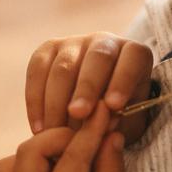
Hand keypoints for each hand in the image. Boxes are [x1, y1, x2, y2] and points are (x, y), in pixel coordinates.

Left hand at [0, 104, 133, 171]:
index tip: (109, 110)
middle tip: (88, 136)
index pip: (70, 156)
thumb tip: (111, 134)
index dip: (93, 130)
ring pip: (10, 164)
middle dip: (58, 137)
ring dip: (37, 153)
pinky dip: (25, 170)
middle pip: (29, 150)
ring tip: (69, 158)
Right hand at [25, 32, 153, 137]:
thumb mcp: (127, 122)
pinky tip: (38, 127)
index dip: (124, 79)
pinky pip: (37, 70)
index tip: (114, 106)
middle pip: (97, 58)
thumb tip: (102, 123)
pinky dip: (36, 100)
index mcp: (134, 54)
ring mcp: (73, 43)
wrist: (91, 110)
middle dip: (87, 87)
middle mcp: (105, 41)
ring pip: (64, 66)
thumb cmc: (116, 117)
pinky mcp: (47, 50)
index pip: (133, 58)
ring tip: (55, 130)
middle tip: (79, 113)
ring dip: (58, 101)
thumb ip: (118, 121)